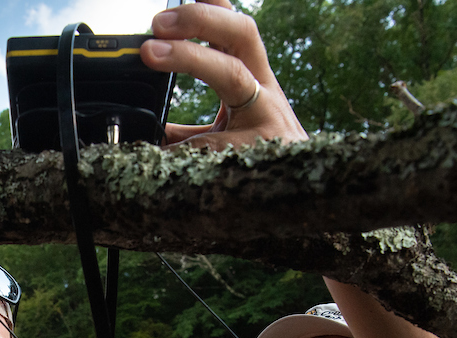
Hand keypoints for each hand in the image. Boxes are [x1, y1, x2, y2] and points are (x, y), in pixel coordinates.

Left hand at [140, 0, 308, 149]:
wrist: (305, 198)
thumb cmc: (262, 157)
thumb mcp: (231, 132)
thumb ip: (193, 127)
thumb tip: (152, 130)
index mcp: (255, 80)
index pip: (235, 31)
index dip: (212, 6)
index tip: (175, 1)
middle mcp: (265, 90)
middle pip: (241, 34)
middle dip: (199, 19)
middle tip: (157, 24)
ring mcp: (267, 116)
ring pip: (231, 74)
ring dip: (189, 56)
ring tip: (151, 53)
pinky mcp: (261, 148)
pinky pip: (215, 139)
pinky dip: (182, 141)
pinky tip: (160, 146)